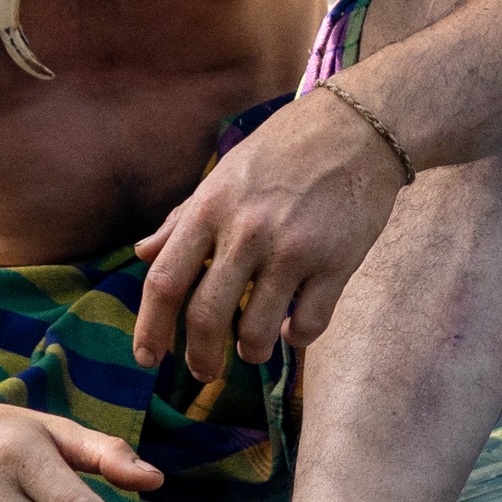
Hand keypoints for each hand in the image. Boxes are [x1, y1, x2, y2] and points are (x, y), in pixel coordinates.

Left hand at [131, 90, 407, 384]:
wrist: (359, 128)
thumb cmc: (285, 149)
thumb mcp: (225, 173)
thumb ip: (184, 217)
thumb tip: (143, 253)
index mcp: (211, 207)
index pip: (166, 280)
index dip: (150, 327)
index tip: (147, 358)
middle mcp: (246, 231)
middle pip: (206, 317)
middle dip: (200, 358)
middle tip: (203, 373)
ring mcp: (293, 249)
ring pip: (257, 331)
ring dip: (251, 353)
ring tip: (252, 351)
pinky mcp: (337, 262)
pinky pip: (309, 325)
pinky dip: (297, 339)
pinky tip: (295, 331)